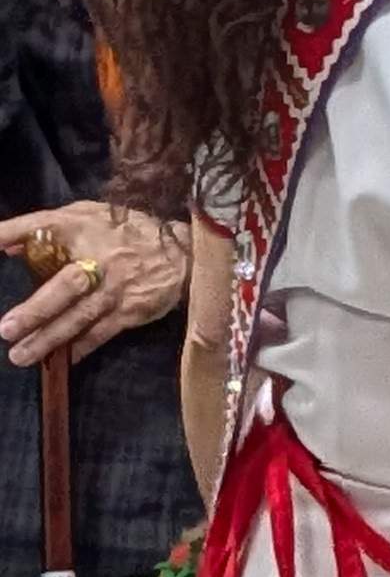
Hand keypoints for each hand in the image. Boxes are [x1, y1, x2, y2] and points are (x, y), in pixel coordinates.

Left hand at [5, 201, 184, 367]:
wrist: (186, 252)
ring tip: (20, 355)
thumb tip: (7, 247)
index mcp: (83, 226)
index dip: (11, 234)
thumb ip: (49, 229)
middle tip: (7, 329)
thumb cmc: (127, 231)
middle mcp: (101, 257)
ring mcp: (116, 287)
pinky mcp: (131, 310)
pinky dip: (80, 347)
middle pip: (67, 285)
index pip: (40, 226)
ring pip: (80, 316)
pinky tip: (61, 360)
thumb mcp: (90, 216)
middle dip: (37, 309)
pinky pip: (100, 333)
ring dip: (49, 338)